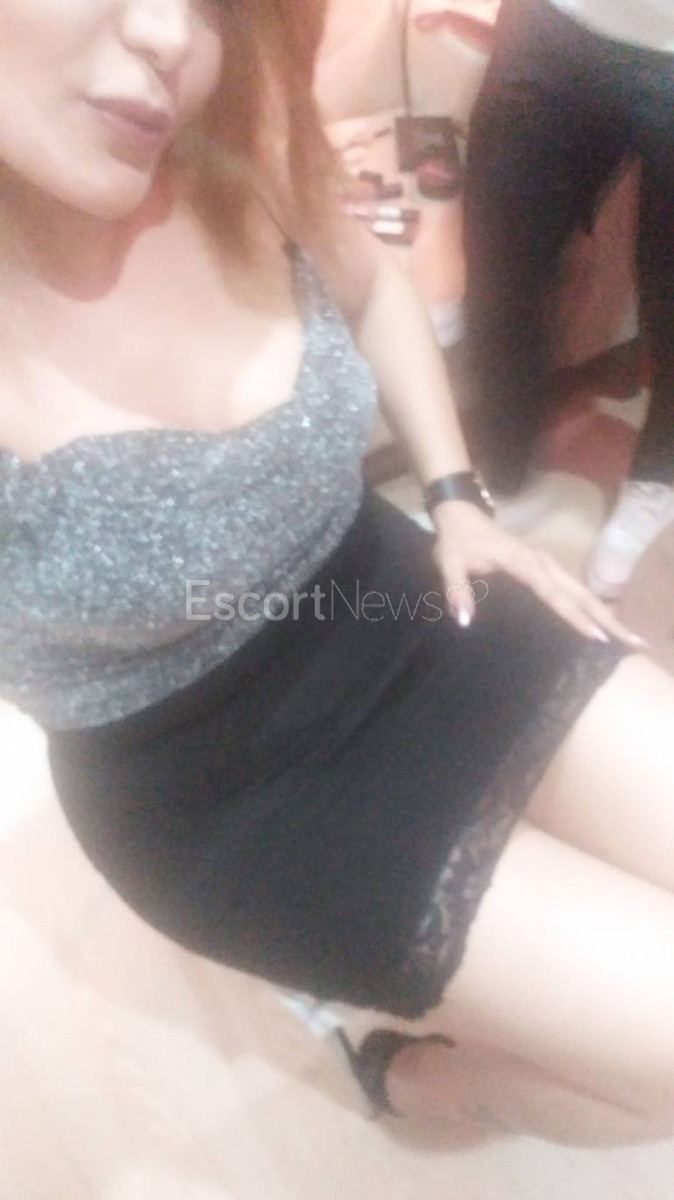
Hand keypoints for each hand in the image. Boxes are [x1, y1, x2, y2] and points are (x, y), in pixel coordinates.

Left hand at [431, 501, 645, 646]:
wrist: (461, 513)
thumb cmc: (456, 540)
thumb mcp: (448, 562)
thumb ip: (457, 590)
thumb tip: (465, 621)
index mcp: (523, 562)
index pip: (553, 593)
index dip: (574, 615)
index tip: (596, 636)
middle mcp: (542, 562)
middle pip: (580, 592)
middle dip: (607, 617)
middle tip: (634, 642)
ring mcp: (546, 564)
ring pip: (581, 590)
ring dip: (605, 612)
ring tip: (627, 637)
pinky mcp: (545, 567)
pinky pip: (572, 589)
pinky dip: (590, 605)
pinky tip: (602, 622)